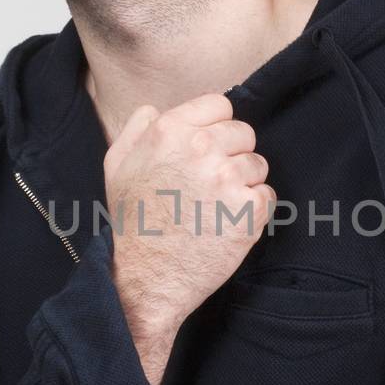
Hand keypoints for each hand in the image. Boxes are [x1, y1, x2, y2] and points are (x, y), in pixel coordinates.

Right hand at [104, 92, 276, 337]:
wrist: (147, 280)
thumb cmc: (132, 224)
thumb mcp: (117, 165)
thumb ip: (138, 128)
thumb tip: (157, 110)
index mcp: (170, 130)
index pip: (219, 105)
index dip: (216, 127)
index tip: (208, 151)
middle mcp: (201, 147)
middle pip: (243, 132)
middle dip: (232, 155)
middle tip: (209, 186)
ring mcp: (227, 178)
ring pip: (257, 164)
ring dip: (243, 184)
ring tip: (215, 208)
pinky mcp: (249, 209)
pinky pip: (267, 195)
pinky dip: (253, 211)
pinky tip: (227, 224)